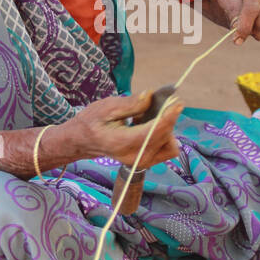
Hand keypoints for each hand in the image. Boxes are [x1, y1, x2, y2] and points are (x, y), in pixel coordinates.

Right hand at [60, 92, 183, 168]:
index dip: (168, 116)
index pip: (153, 132)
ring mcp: (141, 163)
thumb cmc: (91, 122)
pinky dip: (164, 135)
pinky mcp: (146, 162)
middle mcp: (134, 158)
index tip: (176, 101)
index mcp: (122, 143)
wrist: (82, 141)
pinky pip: (166, 149)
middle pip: (165, 138)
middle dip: (168, 118)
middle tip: (164, 101)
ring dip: (166, 128)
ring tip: (151, 116)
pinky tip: (150, 125)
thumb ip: (131, 104)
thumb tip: (151, 96)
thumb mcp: (106, 107)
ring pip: (170, 146)